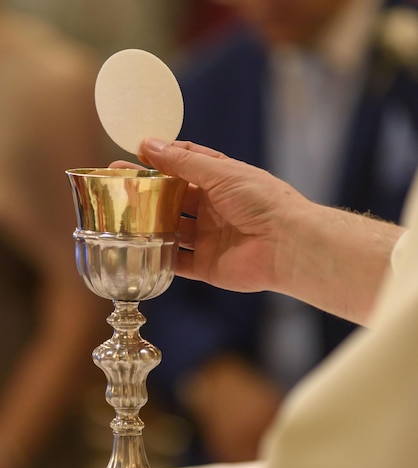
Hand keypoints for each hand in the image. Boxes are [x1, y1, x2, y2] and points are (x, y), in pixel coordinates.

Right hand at [136, 139, 309, 293]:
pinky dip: (159, 257)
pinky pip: (177, 262)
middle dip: (146, 192)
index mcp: (220, 181)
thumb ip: (182, 162)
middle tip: (116, 184)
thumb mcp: (220, 172)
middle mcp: (213, 209)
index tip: (135, 154)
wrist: (286, 244)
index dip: (161, 159)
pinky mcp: (206, 265)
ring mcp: (208, 237)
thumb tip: (148, 143)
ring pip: (170, 230)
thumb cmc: (262, 201)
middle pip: (172, 198)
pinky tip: (136, 249)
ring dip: (148, 224)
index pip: (185, 164)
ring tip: (119, 216)